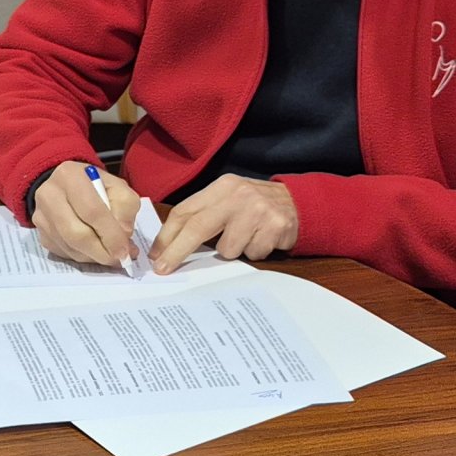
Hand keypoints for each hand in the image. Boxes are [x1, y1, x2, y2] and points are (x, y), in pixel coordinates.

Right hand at [32, 163, 138, 267]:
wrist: (66, 185)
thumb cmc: (96, 186)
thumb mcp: (117, 187)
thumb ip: (125, 207)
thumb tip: (123, 236)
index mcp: (70, 176)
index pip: (92, 211)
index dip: (110, 235)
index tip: (125, 251)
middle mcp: (49, 194)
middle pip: (75, 234)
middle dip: (101, 252)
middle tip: (118, 259)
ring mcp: (41, 216)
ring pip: (69, 247)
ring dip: (93, 256)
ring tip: (110, 255)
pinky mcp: (40, 233)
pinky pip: (63, 252)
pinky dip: (83, 256)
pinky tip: (94, 251)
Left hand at [150, 175, 296, 273]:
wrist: (299, 204)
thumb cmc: (255, 207)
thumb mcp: (230, 199)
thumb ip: (205, 214)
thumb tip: (170, 245)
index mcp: (222, 187)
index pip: (186, 211)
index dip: (168, 235)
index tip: (156, 254)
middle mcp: (238, 195)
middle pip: (198, 227)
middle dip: (178, 251)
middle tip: (164, 269)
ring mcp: (257, 210)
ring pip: (227, 248)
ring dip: (233, 250)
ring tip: (247, 237)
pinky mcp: (274, 227)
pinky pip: (251, 254)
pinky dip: (254, 252)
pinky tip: (262, 239)